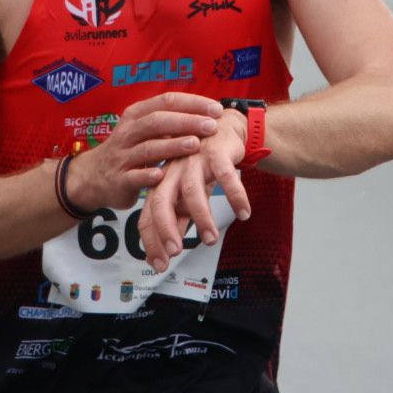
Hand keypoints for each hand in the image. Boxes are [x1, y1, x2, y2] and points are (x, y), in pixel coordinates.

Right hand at [63, 93, 221, 213]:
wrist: (92, 177)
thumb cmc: (129, 150)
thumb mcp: (143, 130)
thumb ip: (169, 121)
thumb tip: (208, 112)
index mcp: (136, 115)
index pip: (165, 101)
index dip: (192, 103)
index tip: (216, 109)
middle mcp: (128, 132)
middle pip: (157, 121)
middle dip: (186, 121)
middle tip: (211, 126)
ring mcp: (122, 156)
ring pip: (148, 148)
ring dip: (172, 145)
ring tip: (195, 144)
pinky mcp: (119, 180)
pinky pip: (134, 176)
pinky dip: (148, 175)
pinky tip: (162, 175)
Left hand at [137, 108, 253, 273]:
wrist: (223, 127)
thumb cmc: (202, 165)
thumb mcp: (188, 192)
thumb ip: (178, 218)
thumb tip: (170, 249)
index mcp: (162, 183)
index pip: (149, 214)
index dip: (152, 240)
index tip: (158, 265)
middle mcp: (173, 171)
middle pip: (161, 200)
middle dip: (165, 227)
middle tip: (175, 252)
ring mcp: (194, 160)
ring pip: (193, 191)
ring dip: (201, 217)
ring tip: (211, 239)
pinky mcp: (216, 152)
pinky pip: (226, 177)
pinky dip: (235, 196)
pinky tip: (243, 213)